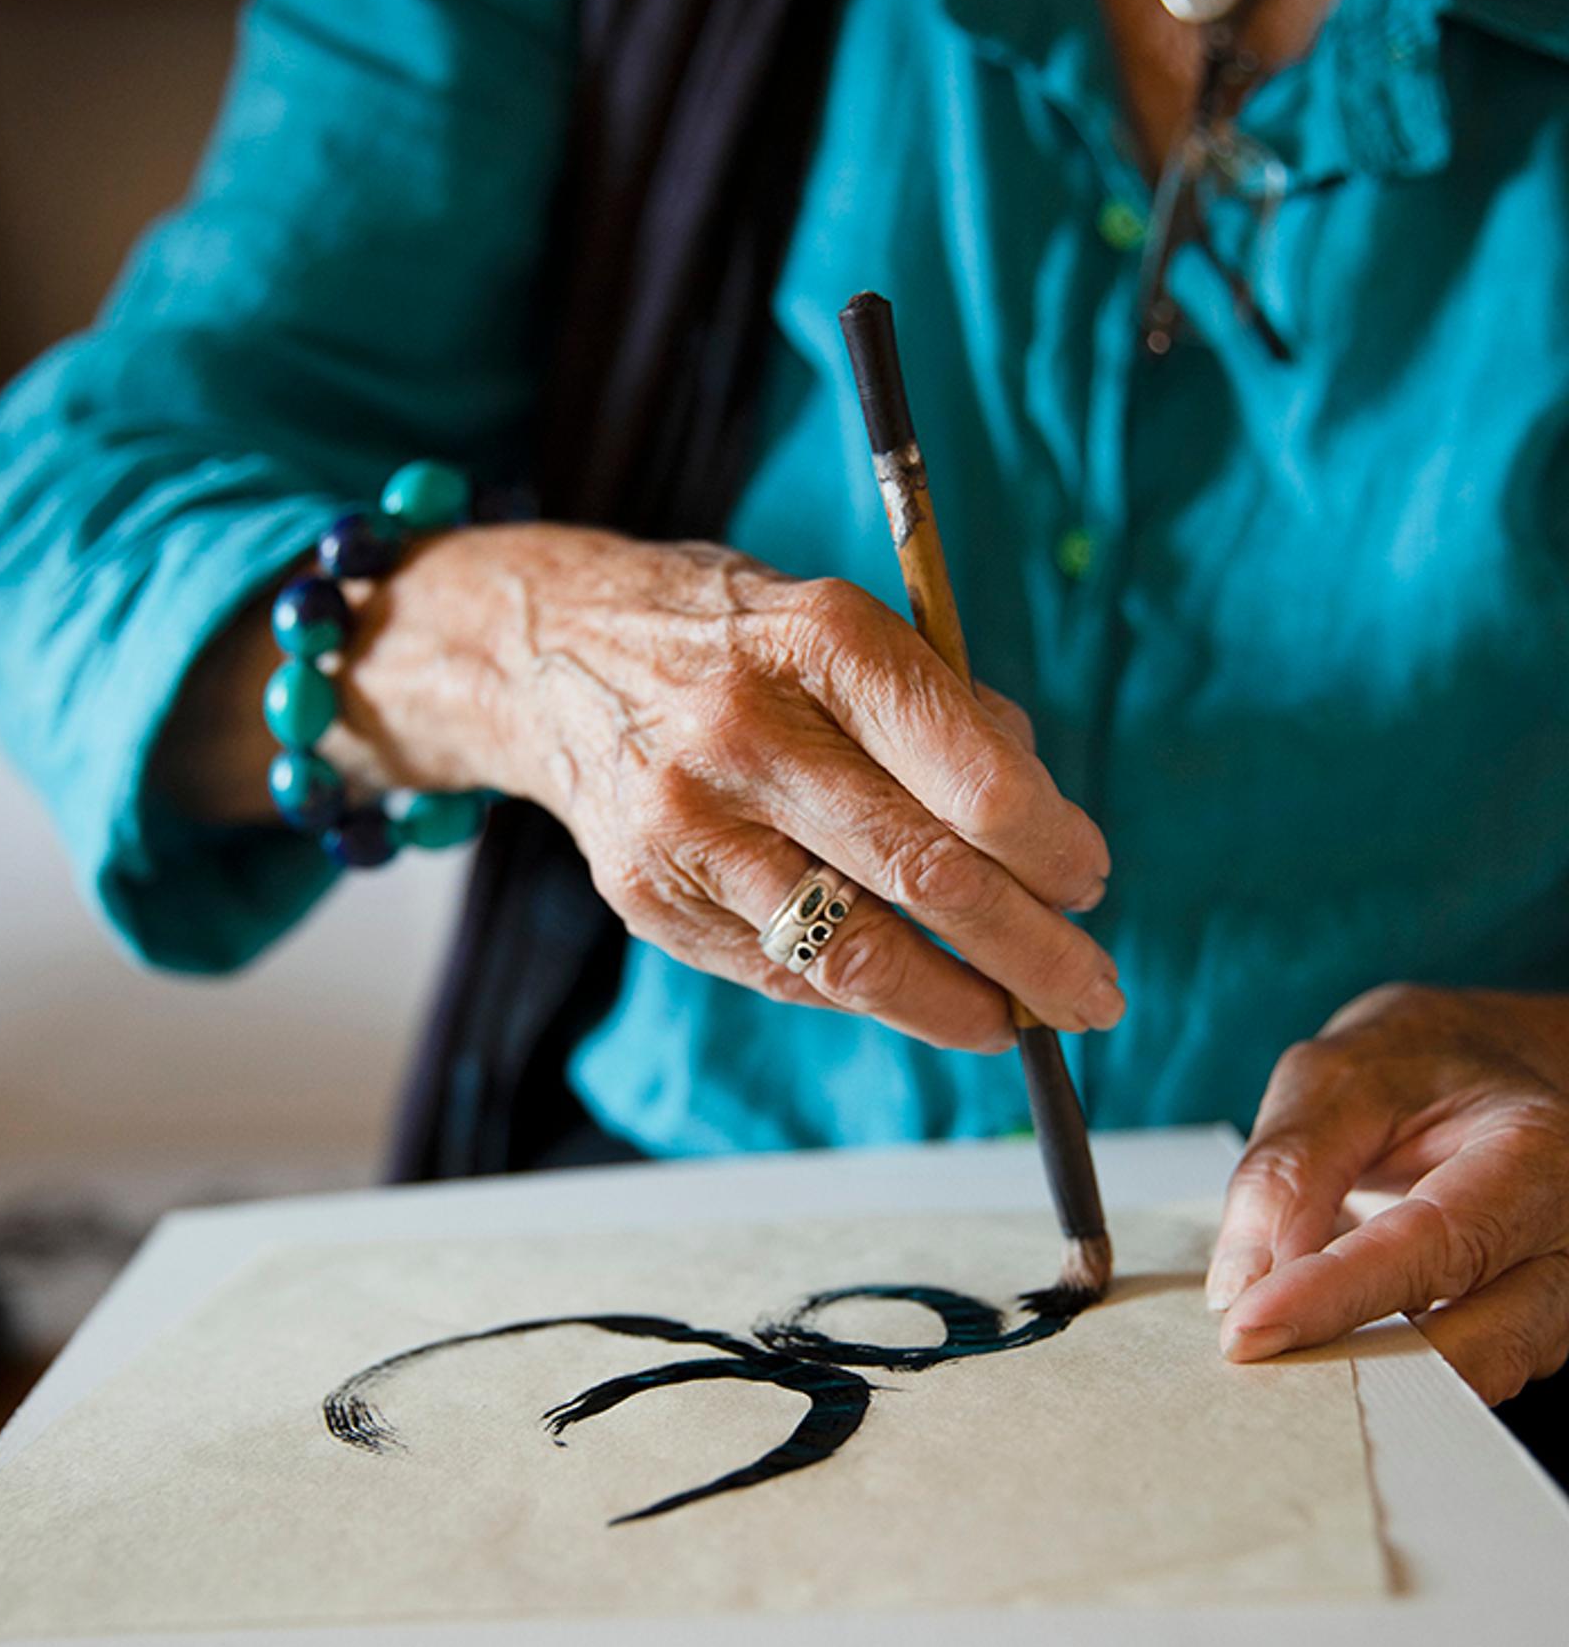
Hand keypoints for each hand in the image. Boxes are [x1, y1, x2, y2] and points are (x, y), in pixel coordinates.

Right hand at [344, 523, 1122, 1053]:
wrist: (551, 654)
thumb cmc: (741, 642)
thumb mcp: (845, 627)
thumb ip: (951, 717)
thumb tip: (1050, 842)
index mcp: (825, 640)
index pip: (973, 777)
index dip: (1052, 849)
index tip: (1091, 882)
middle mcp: (750, 729)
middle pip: (929, 876)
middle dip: (1033, 951)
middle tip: (1093, 993)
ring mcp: (690, 822)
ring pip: (857, 951)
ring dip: (960, 1001)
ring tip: (1017, 1019)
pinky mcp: (650, 896)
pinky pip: (788, 971)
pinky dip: (867, 991)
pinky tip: (916, 992)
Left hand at [1209, 983, 1568, 1403]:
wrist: (1492, 1071)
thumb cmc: (1422, 1067)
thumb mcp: (1341, 1076)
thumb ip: (1291, 1167)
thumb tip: (1241, 1281)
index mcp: (1536, 1155)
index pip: (1434, 1245)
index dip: (1336, 1295)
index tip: (1249, 1327)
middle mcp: (1565, 1241)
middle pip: (1474, 1341)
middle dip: (1359, 1364)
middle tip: (1250, 1356)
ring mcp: (1556, 1300)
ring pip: (1471, 1377)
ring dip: (1370, 1379)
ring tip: (1280, 1352)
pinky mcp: (1527, 1336)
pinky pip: (1458, 1378)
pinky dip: (1385, 1375)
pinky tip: (1323, 1350)